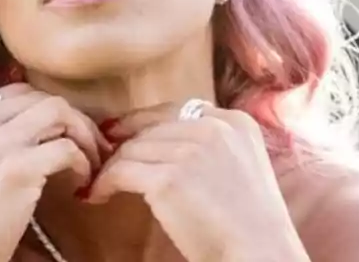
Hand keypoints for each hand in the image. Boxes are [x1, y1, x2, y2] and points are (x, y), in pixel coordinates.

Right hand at [0, 83, 111, 261]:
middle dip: (72, 119)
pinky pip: (67, 148)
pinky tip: (80, 184)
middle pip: (40, 98)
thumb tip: (31, 125)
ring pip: (58, 111)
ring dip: (83, 135)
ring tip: (90, 162)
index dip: (47, 112)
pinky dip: (83, 164)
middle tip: (89, 147)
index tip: (63, 134)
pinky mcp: (16, 168)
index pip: (16, 93)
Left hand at [88, 101, 305, 261]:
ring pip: (132, 149)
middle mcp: (213, 128)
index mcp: (235, 122)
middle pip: (151, 128)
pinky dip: (105, 183)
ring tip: (99, 181)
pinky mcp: (169, 178)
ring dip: (111, 166)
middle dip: (124, 144)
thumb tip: (157, 137)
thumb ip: (210, 145)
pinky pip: (121, 172)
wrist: (261, 255)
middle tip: (103, 159)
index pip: (176, 111)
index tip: (120, 132)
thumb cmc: (251, 223)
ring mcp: (191, 150)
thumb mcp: (242, 166)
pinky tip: (97, 195)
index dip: (143, 121)